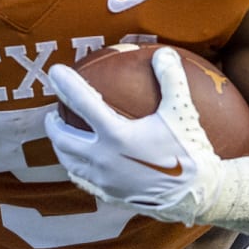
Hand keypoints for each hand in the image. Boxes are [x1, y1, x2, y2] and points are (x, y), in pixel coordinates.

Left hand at [44, 46, 225, 225]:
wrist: (196, 196)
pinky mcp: (110, 196)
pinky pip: (83, 181)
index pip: (82, 102)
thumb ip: (171, 79)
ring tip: (61, 137)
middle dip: (53, 124)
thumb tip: (164, 52)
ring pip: (69, 162)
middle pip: (64, 138)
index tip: (55, 71)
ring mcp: (104, 180)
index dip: (66, 84)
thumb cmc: (189, 152)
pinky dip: (75, 169)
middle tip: (53, 113)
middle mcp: (103, 159)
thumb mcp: (183, 111)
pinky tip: (79, 166)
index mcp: (116, 135)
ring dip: (60, 147)